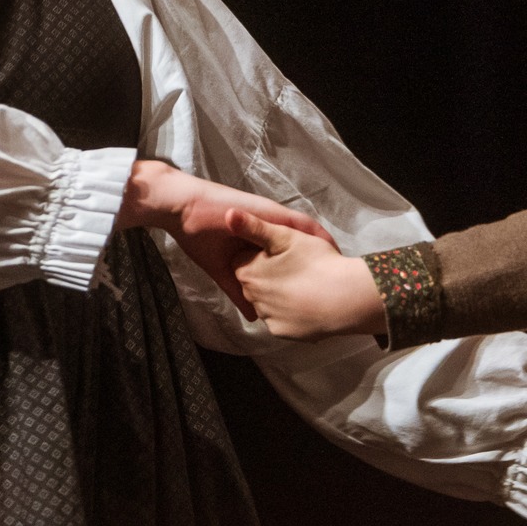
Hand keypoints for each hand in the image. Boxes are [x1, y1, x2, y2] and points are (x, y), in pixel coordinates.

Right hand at [117, 160, 332, 317]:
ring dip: (322, 246)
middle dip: (322, 261)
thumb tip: (253, 316)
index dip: (309, 270)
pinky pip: (293, 221)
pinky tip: (324, 240)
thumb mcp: (224, 271)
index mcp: (260, 241)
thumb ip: (238, 291)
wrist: (184, 209)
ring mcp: (269, 218)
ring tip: (341, 261)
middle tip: (342, 278)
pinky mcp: (265, 211)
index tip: (326, 288)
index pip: (292, 256)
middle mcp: (269, 229)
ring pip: (305, 232)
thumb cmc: (200, 236)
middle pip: (304, 245)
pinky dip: (309, 230)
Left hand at [229, 210, 387, 338]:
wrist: (346, 298)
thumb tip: (227, 213)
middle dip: (267, 275)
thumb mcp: (285, 236)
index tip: (282, 252)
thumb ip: (254, 226)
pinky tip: (306, 303)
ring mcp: (267, 317)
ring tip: (303, 285)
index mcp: (248, 273)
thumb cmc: (316, 261)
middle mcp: (251, 298)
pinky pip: (279, 320)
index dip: (261, 254)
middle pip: (253, 282)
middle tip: (295, 267)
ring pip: (266, 302)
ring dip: (277, 294)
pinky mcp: (281, 332)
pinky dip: (288, 313)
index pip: (243, 260)